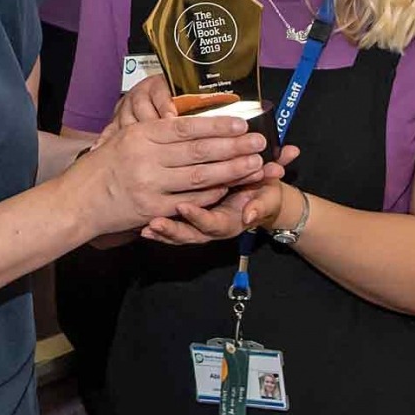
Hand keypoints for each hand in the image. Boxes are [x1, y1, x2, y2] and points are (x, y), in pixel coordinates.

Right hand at [75, 105, 277, 234]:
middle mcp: (146, 159)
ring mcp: (150, 186)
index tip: (242, 123)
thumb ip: (156, 130)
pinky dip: (212, 195)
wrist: (78, 200)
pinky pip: (189, 202)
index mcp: (141, 135)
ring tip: (254, 164)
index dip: (217, 125)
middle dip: (233, 147)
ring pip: (199, 178)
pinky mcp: (153, 210)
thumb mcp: (125, 136)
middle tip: (259, 142)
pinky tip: (230, 188)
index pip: (186, 127)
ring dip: (231, 171)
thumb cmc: (104, 164)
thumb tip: (189, 117)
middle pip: (198, 152)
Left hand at [140, 152, 301, 244]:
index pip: (212, 222)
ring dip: (162, 231)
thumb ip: (269, 180)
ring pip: (179, 234)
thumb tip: (272, 184)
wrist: (261, 202)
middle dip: (172, 230)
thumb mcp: (269, 191)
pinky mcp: (191, 221)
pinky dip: (159, 228)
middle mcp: (214, 228)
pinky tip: (142, 224)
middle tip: (154, 223)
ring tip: (146, 227)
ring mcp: (201, 227)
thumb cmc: (262, 192)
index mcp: (231, 221)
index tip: (183, 207)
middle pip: (190, 235)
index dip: (198, 215)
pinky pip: (174, 227)